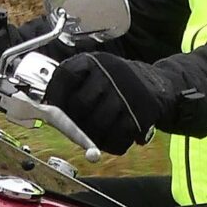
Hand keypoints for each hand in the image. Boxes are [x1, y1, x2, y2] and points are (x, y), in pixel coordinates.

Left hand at [46, 52, 177, 154]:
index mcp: (94, 61)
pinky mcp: (142, 113)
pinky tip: (113, 139)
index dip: (54, 95)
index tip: (50, 110)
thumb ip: (72, 88)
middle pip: (79, 105)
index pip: (65, 75)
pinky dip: (111, 145)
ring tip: (96, 136)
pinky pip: (117, 139)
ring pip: (97, 126)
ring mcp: (127, 93)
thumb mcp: (95, 74)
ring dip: (92, 138)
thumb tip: (47, 112)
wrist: (159, 84)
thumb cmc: (116, 84)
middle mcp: (110, 73)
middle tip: (77, 128)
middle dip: (73, 122)